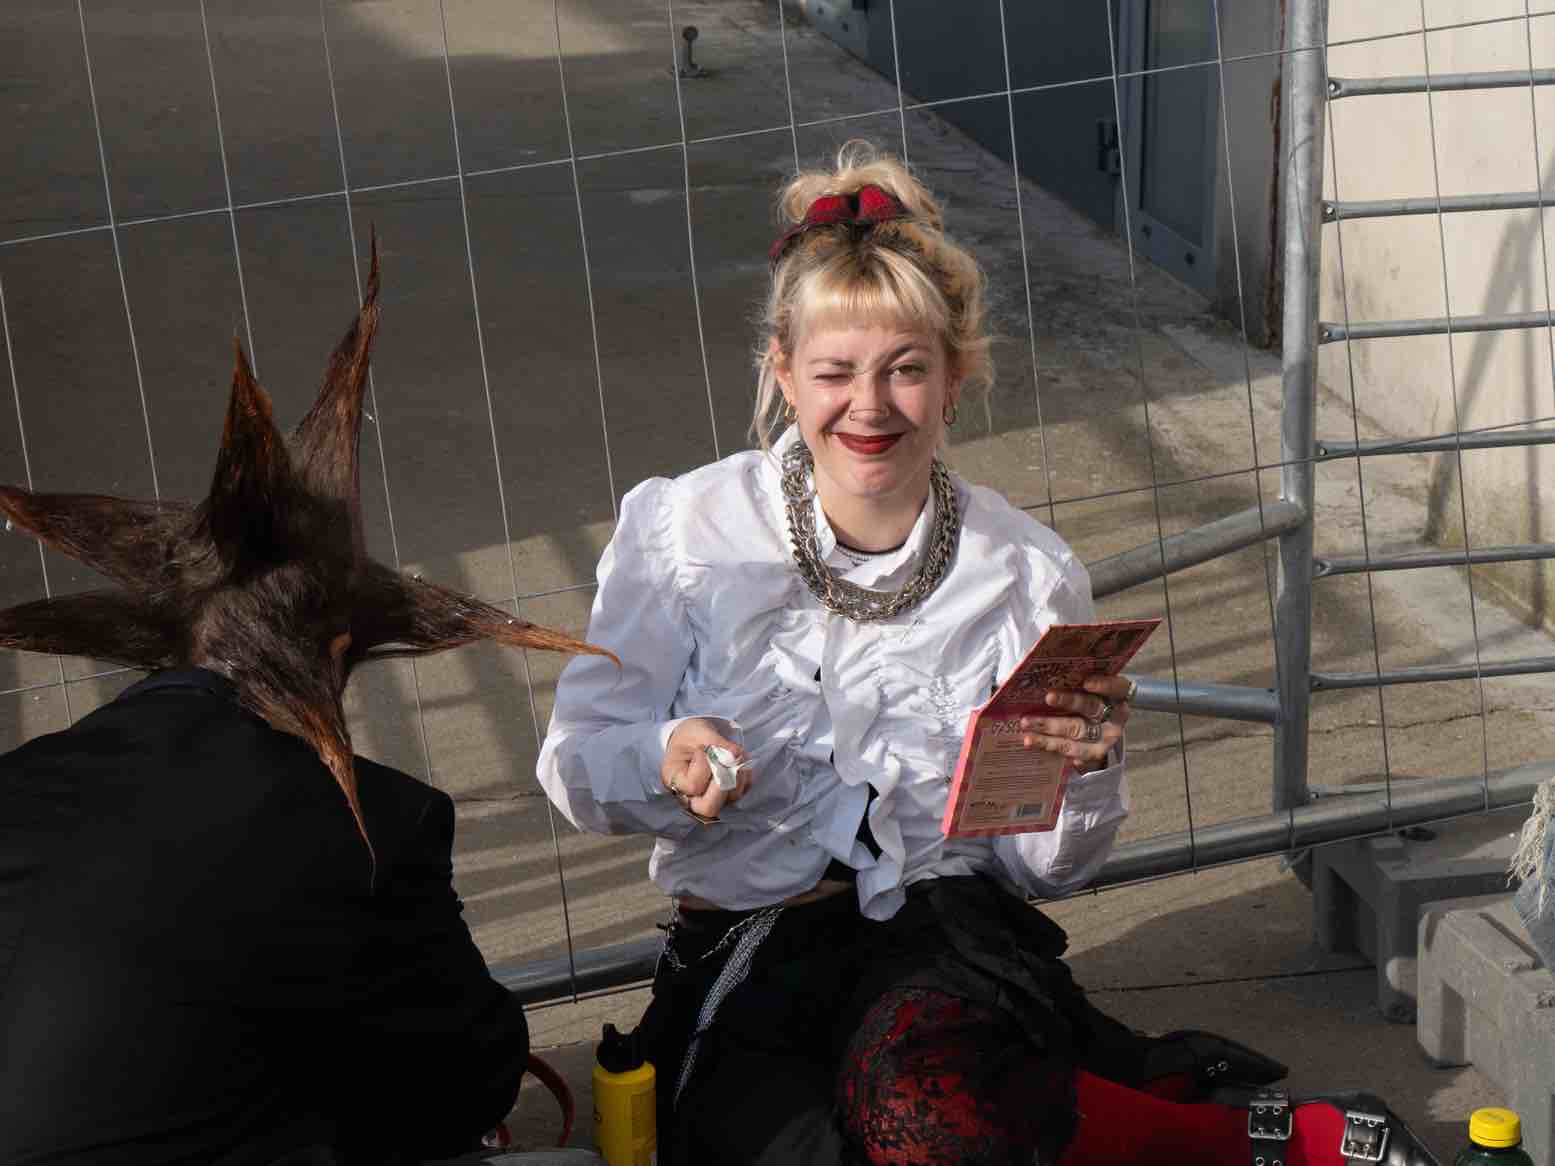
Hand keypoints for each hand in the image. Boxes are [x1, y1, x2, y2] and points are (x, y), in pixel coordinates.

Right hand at [662, 718, 752, 821]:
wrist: (696, 739)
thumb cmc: (690, 736)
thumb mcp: (696, 731)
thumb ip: (714, 741)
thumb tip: (734, 754)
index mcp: (674, 780)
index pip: (693, 786)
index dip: (703, 767)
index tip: (702, 749)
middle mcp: (690, 797)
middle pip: (709, 808)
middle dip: (722, 782)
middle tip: (724, 761)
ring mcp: (711, 799)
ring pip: (731, 798)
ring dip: (737, 773)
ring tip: (731, 753)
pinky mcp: (728, 795)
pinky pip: (743, 789)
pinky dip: (744, 772)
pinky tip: (737, 758)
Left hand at [1016, 674, 1130, 773]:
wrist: (1099, 732)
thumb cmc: (1088, 702)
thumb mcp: (1088, 689)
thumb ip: (1075, 681)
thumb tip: (1045, 671)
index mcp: (1117, 696)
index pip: (1117, 688)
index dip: (1104, 685)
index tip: (1087, 682)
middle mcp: (1115, 717)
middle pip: (1092, 707)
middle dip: (1068, 701)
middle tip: (1048, 697)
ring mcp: (1106, 738)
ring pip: (1077, 731)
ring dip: (1050, 728)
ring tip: (1026, 723)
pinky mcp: (1093, 754)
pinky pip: (1070, 751)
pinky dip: (1050, 746)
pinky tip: (1034, 743)